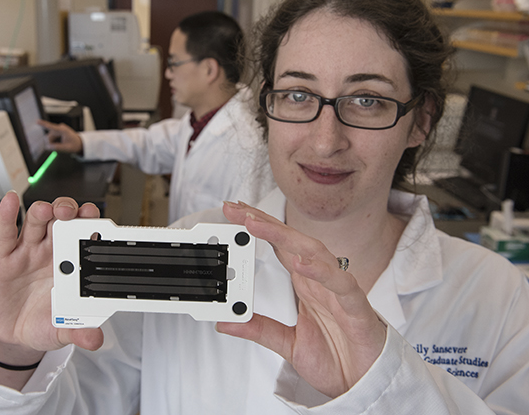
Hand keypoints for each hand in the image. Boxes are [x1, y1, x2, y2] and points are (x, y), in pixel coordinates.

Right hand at [0, 193, 103, 377]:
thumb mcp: (62, 330)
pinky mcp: (3, 256)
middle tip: (73, 213)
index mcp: (72, 264)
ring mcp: (27, 250)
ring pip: (37, 221)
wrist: (11, 333)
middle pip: (62, 220)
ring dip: (43, 211)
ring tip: (47, 210)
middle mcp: (51, 251)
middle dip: (68, 212)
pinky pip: (6, 231)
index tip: (99, 222)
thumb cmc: (42, 323)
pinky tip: (11, 201)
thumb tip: (95, 339)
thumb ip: (79, 332)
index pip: (84, 237)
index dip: (91, 225)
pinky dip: (8, 214)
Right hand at [38, 119, 82, 153]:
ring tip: (61, 144)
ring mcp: (58, 129)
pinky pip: (51, 137)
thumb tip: (48, 147)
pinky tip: (59, 142)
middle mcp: (60, 128)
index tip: (37, 121)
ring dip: (53, 142)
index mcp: (63, 130)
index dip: (44, 124)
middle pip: (49, 136)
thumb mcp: (67, 148)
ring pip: (49, 137)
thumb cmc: (74, 145)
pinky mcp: (57, 131)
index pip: (52, 127)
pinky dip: (54, 141)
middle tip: (58, 147)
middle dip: (51, 143)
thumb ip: (57, 147)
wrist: (79, 143)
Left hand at [218, 201, 386, 397]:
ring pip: (315, 253)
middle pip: (292, 242)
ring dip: (286, 237)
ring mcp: (338, 292)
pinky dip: (322, 272)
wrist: (366, 384)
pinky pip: (341, 285)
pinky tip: (300, 263)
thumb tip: (226, 321)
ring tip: (258, 225)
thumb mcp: (287, 343)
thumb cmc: (336, 359)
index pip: (281, 246)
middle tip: (237, 209)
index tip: (235, 213)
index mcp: (306, 284)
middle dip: (265, 223)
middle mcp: (321, 282)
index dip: (260, 227)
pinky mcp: (356, 309)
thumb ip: (259, 329)